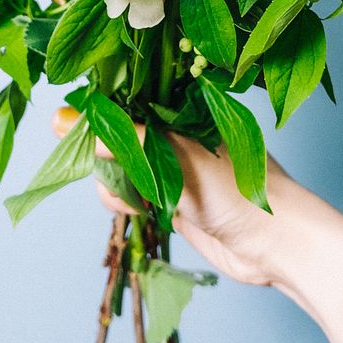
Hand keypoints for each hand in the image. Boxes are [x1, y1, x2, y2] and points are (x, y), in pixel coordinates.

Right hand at [51, 106, 302, 288]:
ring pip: (123, 165)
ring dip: (112, 180)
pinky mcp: (173, 199)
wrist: (278, 246)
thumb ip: (124, 139)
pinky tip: (132, 208)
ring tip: (126, 194)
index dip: (99, 108)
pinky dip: (124, 199)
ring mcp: (174, 167)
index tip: (67, 120)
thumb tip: (64, 119)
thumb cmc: (240, 191)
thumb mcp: (177, 157)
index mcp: (186, 108)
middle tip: (96, 163)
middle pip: (120, 131)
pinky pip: (134, 191)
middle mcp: (178, 133)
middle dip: (102, 149)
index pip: (130, 96)